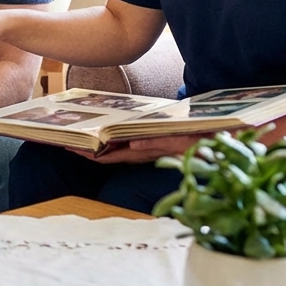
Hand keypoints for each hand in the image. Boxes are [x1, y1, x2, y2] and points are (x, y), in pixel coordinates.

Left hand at [68, 133, 213, 164]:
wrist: (221, 141)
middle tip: (64, 138)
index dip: (87, 154)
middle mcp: (142, 153)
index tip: (68, 147)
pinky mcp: (153, 143)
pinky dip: (114, 136)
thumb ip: (159, 143)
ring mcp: (147, 149)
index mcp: (144, 153)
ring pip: (115, 148)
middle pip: (107, 153)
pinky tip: (107, 128)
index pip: (109, 157)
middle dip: (85, 148)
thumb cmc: (202, 141)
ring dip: (97, 143)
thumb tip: (133, 144)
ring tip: (80, 132)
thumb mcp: (182, 141)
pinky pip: (126, 141)